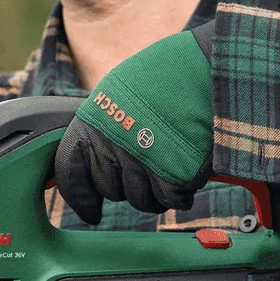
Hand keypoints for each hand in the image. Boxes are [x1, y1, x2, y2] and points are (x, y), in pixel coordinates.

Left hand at [55, 21, 217, 223]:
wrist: (210, 68)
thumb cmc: (167, 76)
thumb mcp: (120, 92)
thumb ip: (105, 125)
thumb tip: (96, 153)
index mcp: (91, 122)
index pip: (69, 171)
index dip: (79, 196)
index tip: (90, 212)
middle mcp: (110, 145)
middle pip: (110, 189)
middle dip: (126, 188)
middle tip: (145, 173)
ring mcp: (141, 162)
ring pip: (140, 200)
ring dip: (154, 193)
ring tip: (169, 170)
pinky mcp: (173, 175)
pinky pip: (170, 200)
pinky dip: (180, 195)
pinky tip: (187, 179)